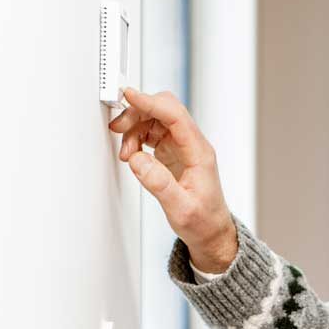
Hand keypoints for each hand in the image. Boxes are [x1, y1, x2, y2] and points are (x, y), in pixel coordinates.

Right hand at [108, 87, 237, 271]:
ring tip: (126, 152)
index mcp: (200, 153)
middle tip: (118, 128)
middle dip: (138, 112)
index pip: (176, 116)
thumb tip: (138, 160)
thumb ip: (159, 184)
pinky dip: (137, 137)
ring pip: (155, 119)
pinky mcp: (173, 152)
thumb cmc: (202, 221)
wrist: (210, 232)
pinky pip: (152, 133)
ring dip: (135, 128)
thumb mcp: (181, 208)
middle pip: (164, 110)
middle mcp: (192, 145)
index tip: (129, 96)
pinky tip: (132, 154)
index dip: (151, 102)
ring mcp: (182, 147)